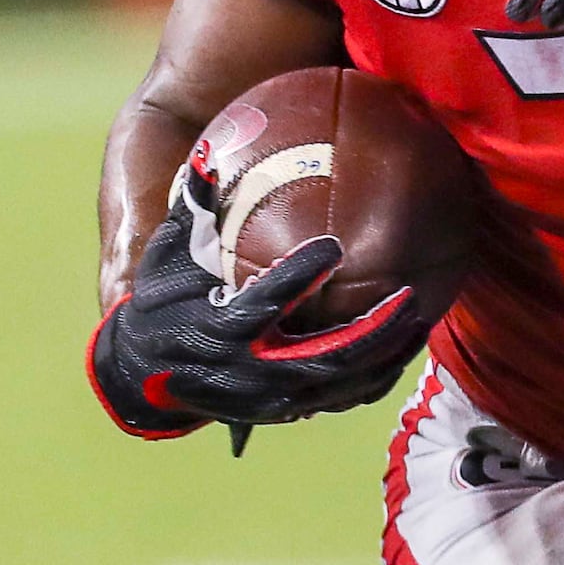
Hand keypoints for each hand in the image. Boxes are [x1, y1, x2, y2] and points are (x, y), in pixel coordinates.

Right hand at [89, 222, 429, 438]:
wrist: (145, 374)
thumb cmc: (161, 302)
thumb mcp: (166, 255)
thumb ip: (192, 209)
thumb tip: (208, 154)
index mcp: (218, 328)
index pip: (266, 303)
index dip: (301, 276)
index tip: (333, 248)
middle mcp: (248, 369)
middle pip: (324, 357)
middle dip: (371, 331)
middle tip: (407, 296)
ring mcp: (269, 396)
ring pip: (340, 385)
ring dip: (384, 357)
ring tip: (419, 322)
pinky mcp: (284, 410)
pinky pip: (340, 398)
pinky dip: (374, 378)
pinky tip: (401, 350)